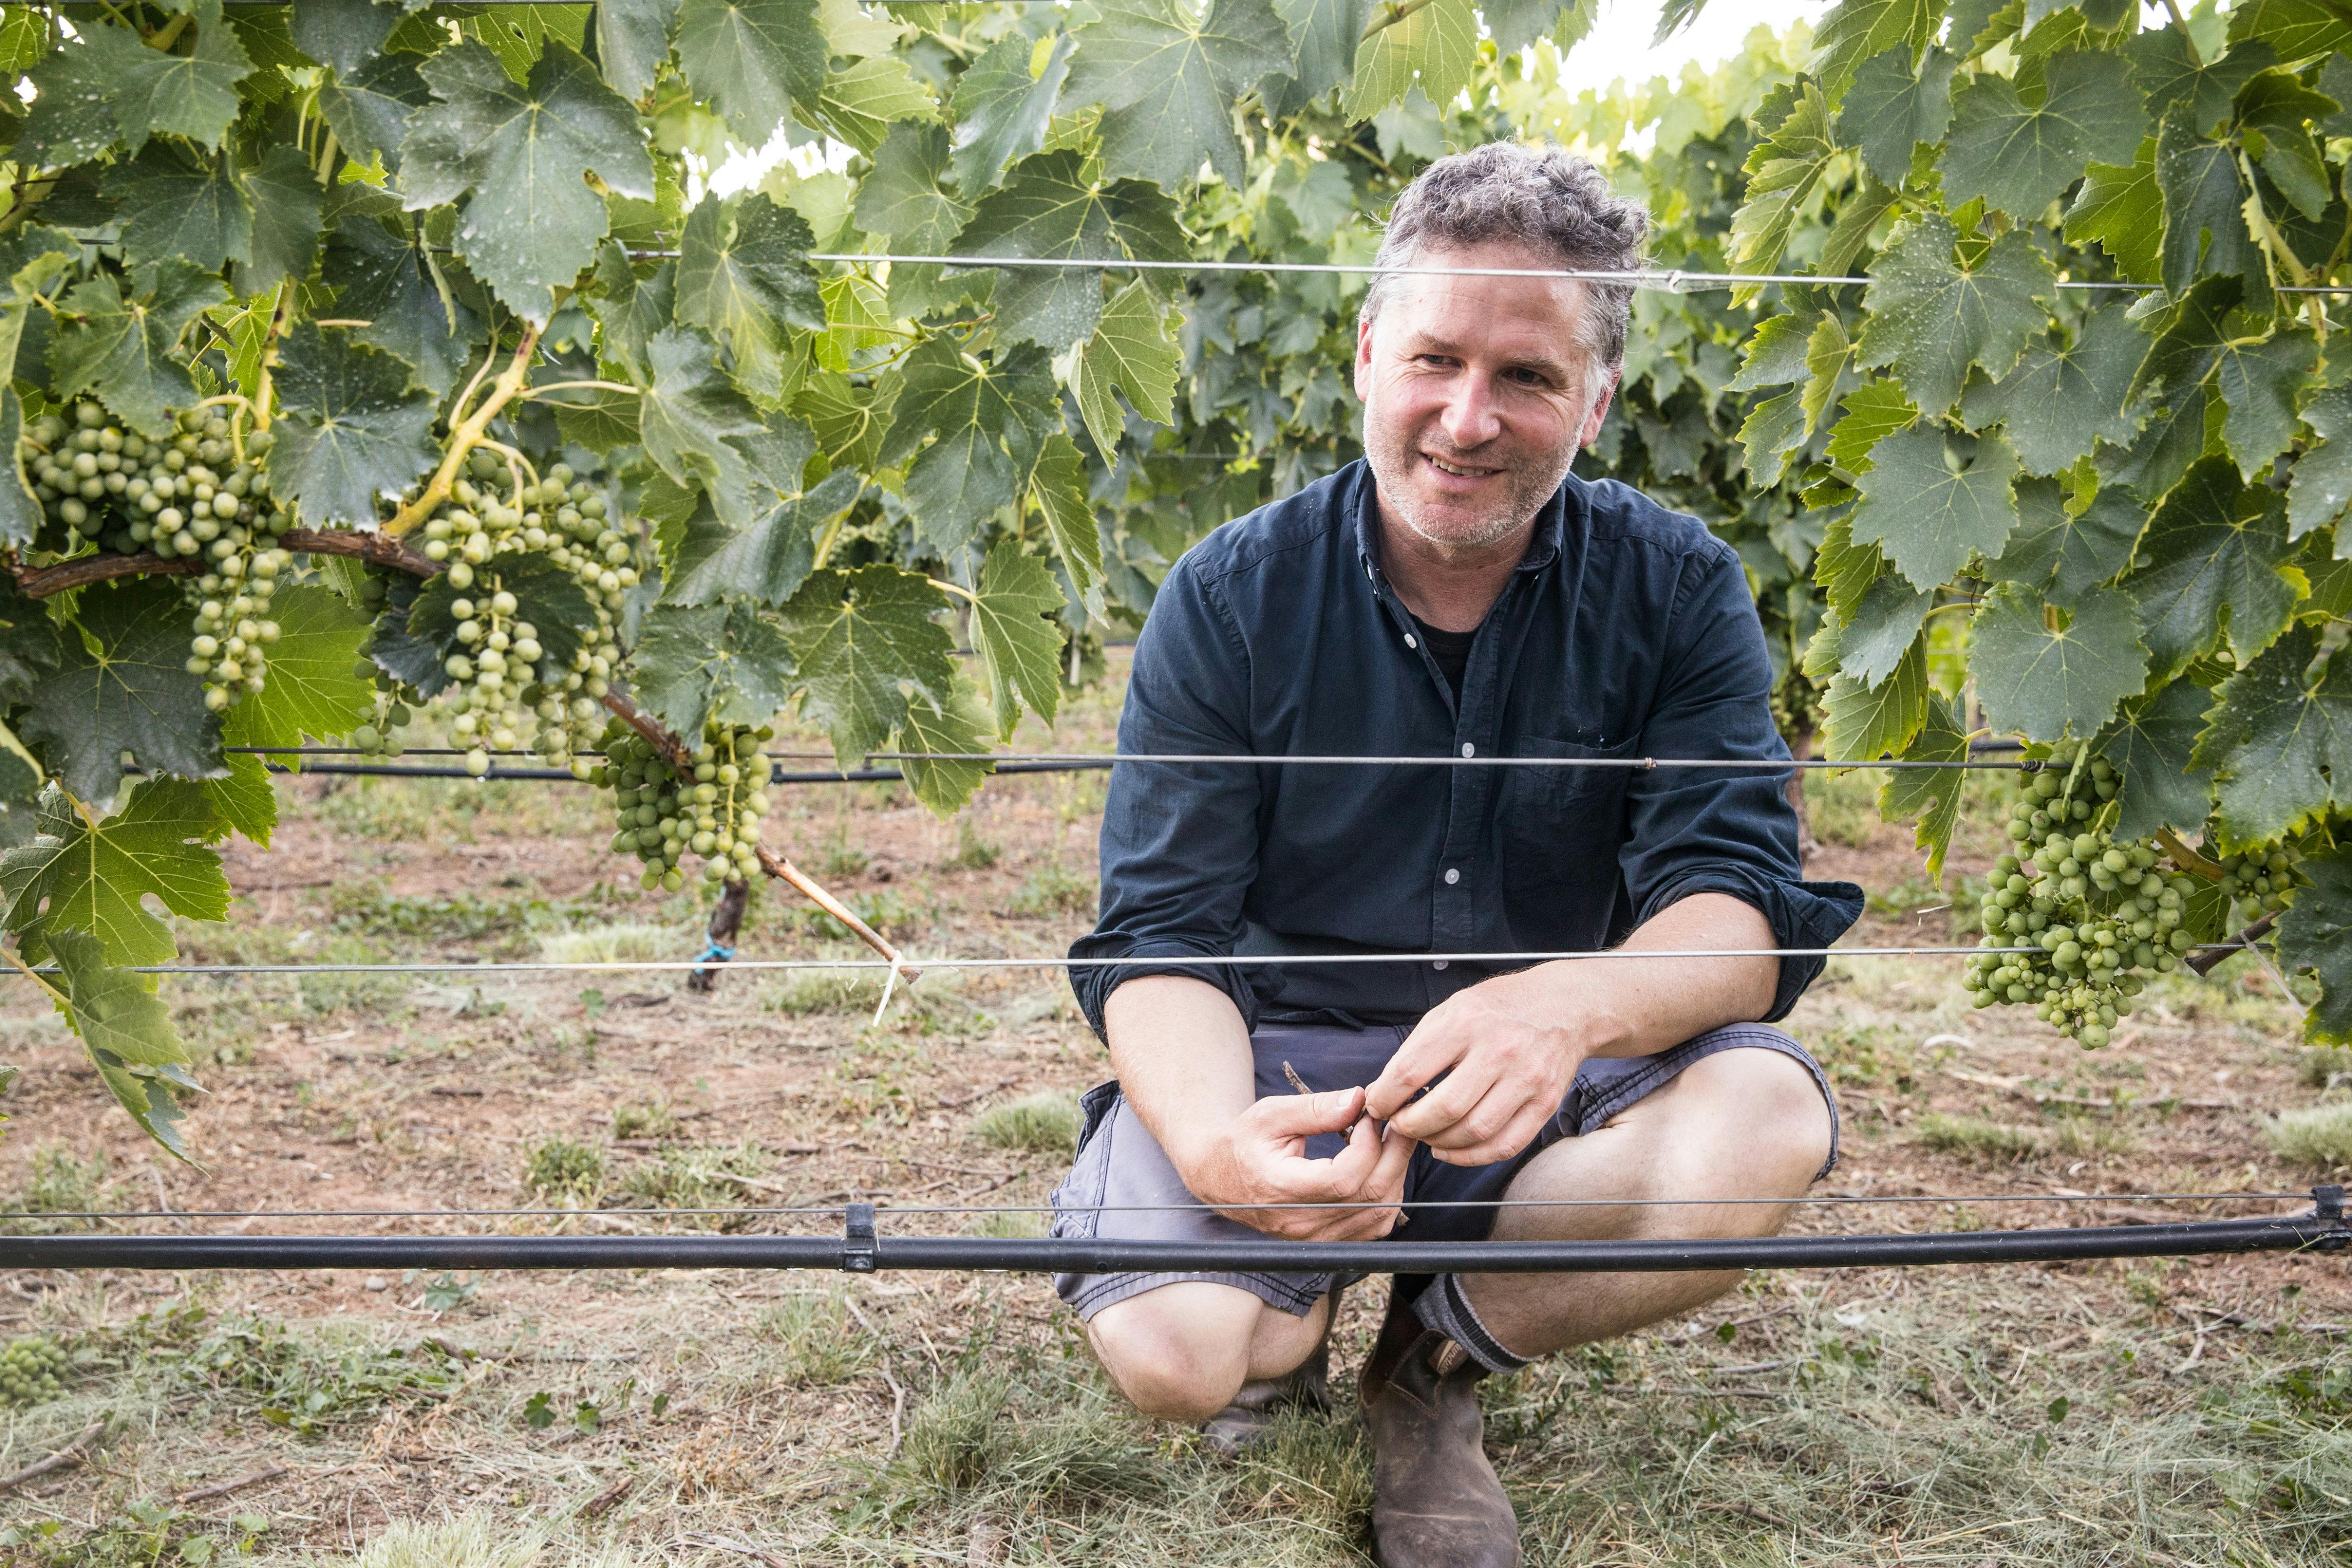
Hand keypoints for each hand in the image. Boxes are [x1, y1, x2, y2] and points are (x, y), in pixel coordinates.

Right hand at [1179, 1086, 1416, 1240]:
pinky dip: (1388, 1196)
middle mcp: (1300, 1222)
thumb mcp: (1270, 1114)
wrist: (1219, 1177)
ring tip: (1389, 1142)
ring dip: (1394, 1175)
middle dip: (1392, 1154)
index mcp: (1280, 1189)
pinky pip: (1374, 1227)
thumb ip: (1316, 1109)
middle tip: (1393, 1123)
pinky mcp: (1327, 1241)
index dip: (1368, 1146)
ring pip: (1379, 1215)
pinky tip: (1380, 1169)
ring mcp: (1315, 1237)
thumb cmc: (1242, 1142)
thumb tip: (1359, 1099)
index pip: (1342, 1179)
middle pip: (1369, 1197)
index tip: (1369, 1117)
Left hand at [1365, 972, 1582, 1165]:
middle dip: (1410, 1126)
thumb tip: (1381, 1091)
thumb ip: (1415, 1050)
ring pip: (1474, 1132)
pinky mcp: (1545, 1103)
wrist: (1564, 1006)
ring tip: (1425, 1135)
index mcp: (1466, 1022)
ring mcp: (1526, 1079)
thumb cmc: (1499, 1008)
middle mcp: (1499, 1050)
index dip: (1386, 1098)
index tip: (1378, 1106)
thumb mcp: (1451, 1010)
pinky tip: (1451, 1149)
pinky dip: (1471, 1157)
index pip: (1411, 1071)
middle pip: (1443, 1109)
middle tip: (1400, 1125)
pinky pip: (1504, 1145)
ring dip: (1439, 1143)